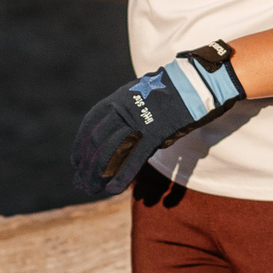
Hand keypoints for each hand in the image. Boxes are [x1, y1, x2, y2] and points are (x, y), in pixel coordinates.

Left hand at [70, 42, 242, 197]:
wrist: (196, 82)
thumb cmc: (171, 91)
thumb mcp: (142, 95)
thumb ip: (128, 111)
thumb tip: (119, 130)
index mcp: (119, 99)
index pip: (91, 125)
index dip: (81, 145)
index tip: (76, 162)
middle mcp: (124, 109)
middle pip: (97, 142)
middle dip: (87, 165)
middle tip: (81, 182)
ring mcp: (139, 121)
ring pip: (111, 152)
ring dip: (98, 174)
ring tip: (92, 189)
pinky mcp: (155, 133)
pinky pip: (133, 159)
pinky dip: (121, 176)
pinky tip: (113, 190)